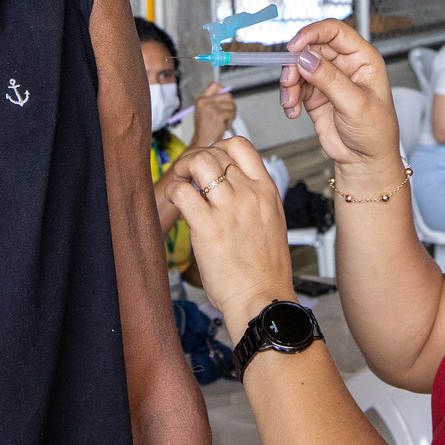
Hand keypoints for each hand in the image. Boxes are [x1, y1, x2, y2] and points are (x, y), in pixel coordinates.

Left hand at [166, 136, 294, 333]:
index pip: (241, 146)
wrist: (263, 299)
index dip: (219, 147)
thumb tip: (229, 185)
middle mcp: (249, 195)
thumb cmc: (265, 270)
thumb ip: (253, 199)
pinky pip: (182, 192)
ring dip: (182, 168)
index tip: (210, 160)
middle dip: (195, 158)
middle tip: (188, 175)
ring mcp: (229, 209)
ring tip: (181, 183)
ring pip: (199, 163)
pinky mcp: (208, 228)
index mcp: (266, 191)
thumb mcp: (270, 222)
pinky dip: (174, 191)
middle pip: (215, 151)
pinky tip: (177, 201)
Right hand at [188, 82, 235, 149]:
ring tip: (223, 122)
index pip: (215, 85)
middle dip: (230, 106)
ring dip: (231, 115)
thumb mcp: (205, 111)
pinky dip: (229, 122)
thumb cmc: (206, 129)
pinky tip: (223, 127)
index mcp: (201, 99)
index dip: (222, 91)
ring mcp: (211, 108)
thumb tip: (227, 93)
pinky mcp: (218, 115)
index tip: (223, 100)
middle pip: (227, 95)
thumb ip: (213, 101)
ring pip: (231, 105)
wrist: (203, 142)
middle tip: (226, 115)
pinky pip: (231, 114)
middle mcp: (204, 102)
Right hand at [276, 20, 400, 169]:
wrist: (365, 162)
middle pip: (311, 48)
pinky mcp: (315, 95)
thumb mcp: (356, 105)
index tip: (296, 46)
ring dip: (289, 82)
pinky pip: (294, 86)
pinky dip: (288, 97)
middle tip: (289, 80)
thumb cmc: (376, 133)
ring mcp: (328, 79)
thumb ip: (330, 80)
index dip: (313, 33)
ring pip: (299, 67)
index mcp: (363, 58)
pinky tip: (293, 111)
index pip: (335, 31)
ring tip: (290, 101)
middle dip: (296, 63)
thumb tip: (307, 59)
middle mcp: (345, 65)